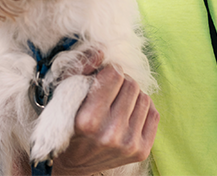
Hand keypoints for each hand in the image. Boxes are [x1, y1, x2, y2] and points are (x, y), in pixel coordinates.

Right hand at [50, 51, 158, 175]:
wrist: (73, 164)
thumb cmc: (67, 124)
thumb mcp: (62, 95)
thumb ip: (78, 69)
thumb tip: (102, 51)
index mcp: (88, 120)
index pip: (114, 76)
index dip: (109, 71)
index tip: (102, 76)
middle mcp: (110, 134)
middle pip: (131, 85)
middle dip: (121, 82)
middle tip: (110, 90)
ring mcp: (128, 144)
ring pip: (145, 98)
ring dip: (132, 96)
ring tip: (118, 103)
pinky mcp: (141, 151)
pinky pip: (154, 114)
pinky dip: (142, 109)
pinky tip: (128, 114)